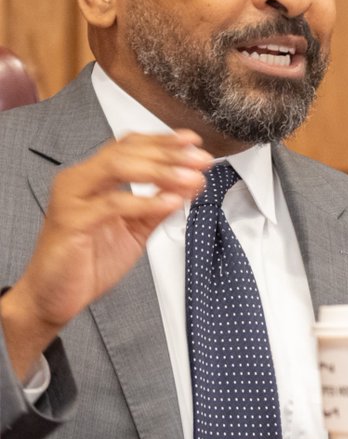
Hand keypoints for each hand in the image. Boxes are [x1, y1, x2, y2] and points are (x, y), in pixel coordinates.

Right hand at [0, 130, 211, 379]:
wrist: (55, 297)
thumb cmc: (89, 262)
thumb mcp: (136, 230)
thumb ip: (160, 206)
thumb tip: (191, 184)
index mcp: (94, 178)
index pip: (129, 146)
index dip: (162, 141)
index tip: (194, 142)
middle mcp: (80, 180)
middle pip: (126, 151)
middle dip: (169, 154)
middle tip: (201, 159)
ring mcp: (72, 198)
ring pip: (118, 167)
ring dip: (162, 171)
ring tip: (191, 177)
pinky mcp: (71, 220)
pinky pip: (112, 204)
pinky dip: (146, 201)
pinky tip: (170, 202)